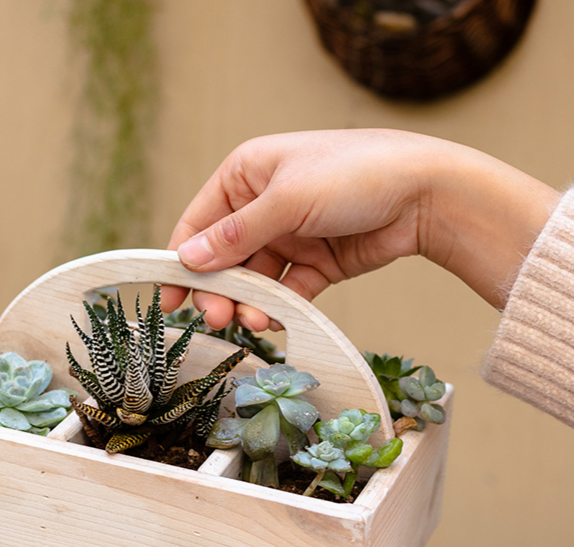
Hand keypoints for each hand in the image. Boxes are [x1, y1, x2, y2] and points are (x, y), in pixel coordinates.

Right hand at [163, 130, 558, 329]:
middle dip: (219, 290)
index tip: (171, 298)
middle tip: (217, 319)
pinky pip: (287, 291)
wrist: (426, 192)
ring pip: (255, 279)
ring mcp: (290, 235)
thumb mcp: (287, 200)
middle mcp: (263, 205)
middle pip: (225, 258)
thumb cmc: (354, 174)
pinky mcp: (316, 262)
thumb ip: (236, 235)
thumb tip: (188, 260)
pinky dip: (280, 308)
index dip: (182, 260)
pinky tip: (278, 322)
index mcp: (247, 175)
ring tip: (256, 322)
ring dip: (250, 304)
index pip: (199, 223)